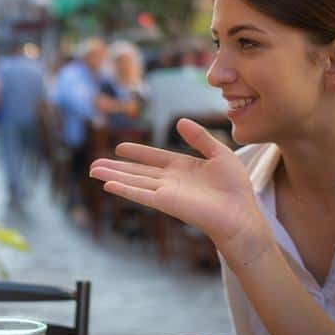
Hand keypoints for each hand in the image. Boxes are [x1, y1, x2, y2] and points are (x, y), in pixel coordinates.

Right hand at [90, 118, 269, 260]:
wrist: (240, 212)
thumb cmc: (235, 187)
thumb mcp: (220, 153)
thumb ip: (200, 137)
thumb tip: (180, 121)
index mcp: (182, 167)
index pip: (154, 157)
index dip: (137, 152)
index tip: (120, 148)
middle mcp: (170, 180)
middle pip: (137, 172)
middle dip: (116, 168)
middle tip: (94, 165)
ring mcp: (166, 192)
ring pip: (134, 182)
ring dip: (113, 177)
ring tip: (93, 171)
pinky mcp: (166, 203)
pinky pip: (141, 195)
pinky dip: (124, 190)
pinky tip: (109, 185)